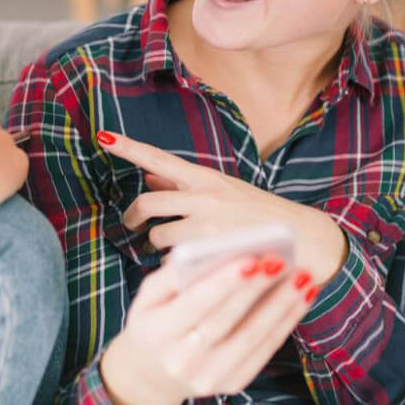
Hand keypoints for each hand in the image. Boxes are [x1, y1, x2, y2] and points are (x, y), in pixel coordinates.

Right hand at [99, 251, 317, 404]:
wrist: (152, 373)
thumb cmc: (155, 320)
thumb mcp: (149, 296)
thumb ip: (173, 274)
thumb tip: (212, 252)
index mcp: (156, 334)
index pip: (194, 305)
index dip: (224, 283)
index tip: (251, 258)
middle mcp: (181, 361)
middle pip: (226, 322)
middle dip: (257, 290)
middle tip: (282, 260)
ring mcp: (209, 378)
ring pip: (252, 339)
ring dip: (282, 307)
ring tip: (303, 278)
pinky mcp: (232, 384)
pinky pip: (264, 352)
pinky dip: (286, 323)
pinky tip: (301, 298)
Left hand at [100, 131, 348, 284]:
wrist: (302, 240)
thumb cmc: (261, 216)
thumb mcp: (225, 191)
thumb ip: (185, 184)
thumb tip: (150, 173)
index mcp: (207, 178)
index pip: (159, 158)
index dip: (129, 148)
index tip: (103, 137)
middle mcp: (204, 196)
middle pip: (148, 201)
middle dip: (134, 216)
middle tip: (133, 226)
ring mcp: (206, 225)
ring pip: (158, 235)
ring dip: (158, 245)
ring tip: (174, 251)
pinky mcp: (210, 252)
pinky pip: (174, 260)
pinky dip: (176, 265)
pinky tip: (191, 267)